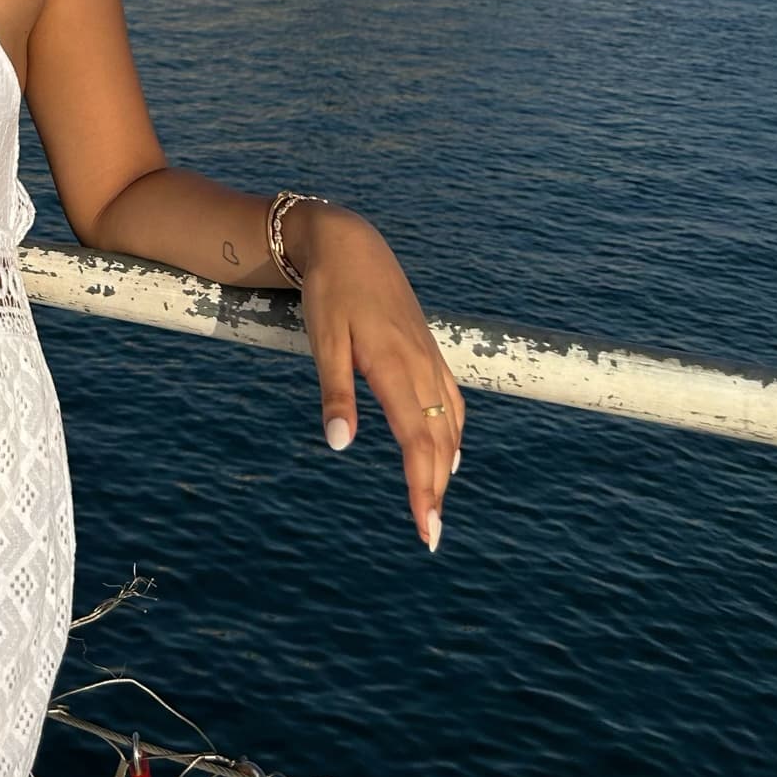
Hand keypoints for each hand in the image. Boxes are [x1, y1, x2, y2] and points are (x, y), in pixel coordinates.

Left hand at [292, 202, 463, 550]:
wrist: (348, 241)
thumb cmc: (329, 291)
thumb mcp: (323, 341)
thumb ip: (335, 394)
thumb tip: (341, 444)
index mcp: (395, 367)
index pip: (417, 442)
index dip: (422, 488)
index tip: (425, 528)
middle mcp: (420, 365)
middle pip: (438, 440)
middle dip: (435, 490)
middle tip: (430, 535)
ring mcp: (428, 355)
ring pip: (448, 422)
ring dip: (445, 464)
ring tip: (436, 503)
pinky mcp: (427, 347)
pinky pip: (450, 398)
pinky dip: (452, 430)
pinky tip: (448, 449)